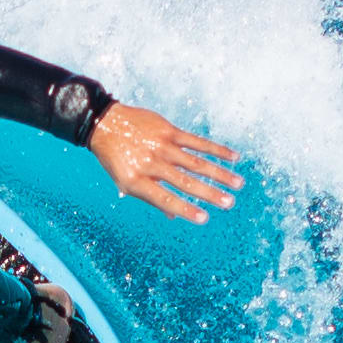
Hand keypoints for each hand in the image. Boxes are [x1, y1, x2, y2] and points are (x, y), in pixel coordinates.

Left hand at [87, 102, 242, 222]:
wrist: (104, 123)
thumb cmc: (116, 158)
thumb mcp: (125, 181)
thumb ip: (150, 196)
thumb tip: (174, 216)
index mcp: (137, 181)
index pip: (165, 199)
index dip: (185, 210)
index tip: (204, 219)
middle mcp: (150, 164)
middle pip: (185, 182)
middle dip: (210, 194)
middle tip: (229, 204)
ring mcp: (161, 146)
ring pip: (196, 163)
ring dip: (219, 174)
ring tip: (238, 184)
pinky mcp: (168, 131)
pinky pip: (196, 142)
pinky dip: (216, 150)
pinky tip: (233, 157)